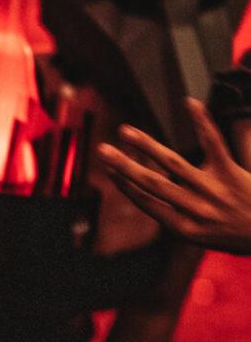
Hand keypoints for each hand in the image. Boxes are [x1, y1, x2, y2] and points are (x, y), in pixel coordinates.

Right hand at [97, 100, 250, 254]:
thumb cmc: (239, 236)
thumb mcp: (205, 238)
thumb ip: (181, 220)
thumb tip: (156, 201)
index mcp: (184, 228)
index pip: (147, 204)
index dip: (125, 186)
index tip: (109, 171)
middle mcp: (194, 210)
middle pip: (152, 184)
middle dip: (124, 166)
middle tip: (103, 150)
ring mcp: (212, 191)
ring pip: (173, 165)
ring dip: (146, 146)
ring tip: (126, 132)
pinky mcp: (231, 173)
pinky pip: (213, 144)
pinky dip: (201, 122)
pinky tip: (189, 103)